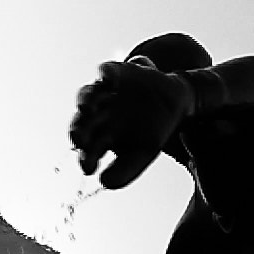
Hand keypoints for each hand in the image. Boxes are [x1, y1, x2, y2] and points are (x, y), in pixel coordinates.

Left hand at [69, 58, 191, 188]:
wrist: (175, 102)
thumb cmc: (154, 130)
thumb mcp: (143, 154)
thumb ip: (125, 171)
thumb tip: (104, 183)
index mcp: (101, 136)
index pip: (87, 149)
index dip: (86, 158)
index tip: (89, 167)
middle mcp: (97, 114)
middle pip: (81, 123)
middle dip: (78, 131)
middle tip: (79, 140)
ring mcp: (105, 93)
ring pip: (87, 95)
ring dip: (85, 101)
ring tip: (87, 109)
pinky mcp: (117, 73)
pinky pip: (107, 71)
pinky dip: (107, 74)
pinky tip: (111, 81)